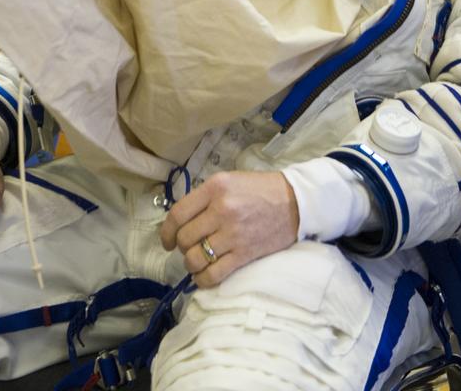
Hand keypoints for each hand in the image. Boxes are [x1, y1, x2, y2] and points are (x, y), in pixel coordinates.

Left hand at [160, 170, 298, 287]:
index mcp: (215, 187)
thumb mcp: (229, 181)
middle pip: (184, 238)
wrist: (295, 202)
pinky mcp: (244, 254)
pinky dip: (203, 279)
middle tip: (187, 247)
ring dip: (191, 263)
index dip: (166, 231)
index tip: (166, 240)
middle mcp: (221, 210)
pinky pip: (213, 274)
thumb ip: (205, 197)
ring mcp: (233, 234)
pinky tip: (204, 275)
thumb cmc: (259, 190)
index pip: (178, 214)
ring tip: (196, 261)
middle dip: (181, 247)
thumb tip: (181, 220)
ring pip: (194, 258)